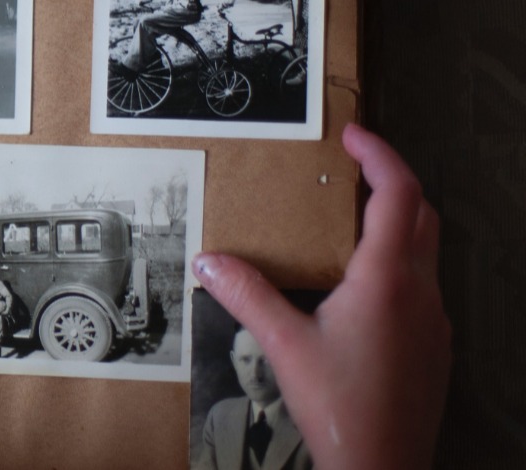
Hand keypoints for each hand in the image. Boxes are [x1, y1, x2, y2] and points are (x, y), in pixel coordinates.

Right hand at [193, 124, 448, 469]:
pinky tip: (358, 289)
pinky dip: (397, 265)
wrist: (383, 463)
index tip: (355, 135)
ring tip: (349, 225)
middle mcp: (420, 291)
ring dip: (396, 224)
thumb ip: (246, 296)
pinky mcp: (432, 344)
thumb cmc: (342, 408)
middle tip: (353, 171)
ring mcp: (432, 319)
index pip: (398, 193)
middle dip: (391, 182)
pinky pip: (422, 286)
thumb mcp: (283, 345)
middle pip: (422, 213)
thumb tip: (210, 261)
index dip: (380, 154)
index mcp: (387, 279)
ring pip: (426, 250)